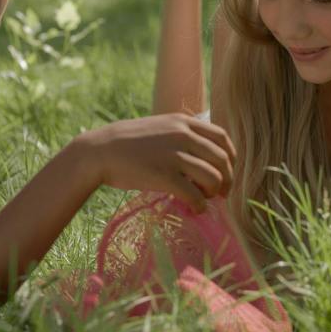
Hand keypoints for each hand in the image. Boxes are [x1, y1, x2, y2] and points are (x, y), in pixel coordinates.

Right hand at [74, 113, 235, 212]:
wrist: (99, 151)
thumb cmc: (128, 143)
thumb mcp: (160, 127)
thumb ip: (182, 135)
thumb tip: (205, 155)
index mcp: (183, 122)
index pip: (222, 137)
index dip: (231, 158)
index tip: (226, 171)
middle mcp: (182, 135)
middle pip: (222, 160)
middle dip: (227, 180)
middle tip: (220, 193)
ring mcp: (173, 155)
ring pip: (213, 178)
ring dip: (214, 193)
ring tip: (203, 199)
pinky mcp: (163, 175)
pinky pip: (194, 195)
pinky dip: (200, 206)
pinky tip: (194, 209)